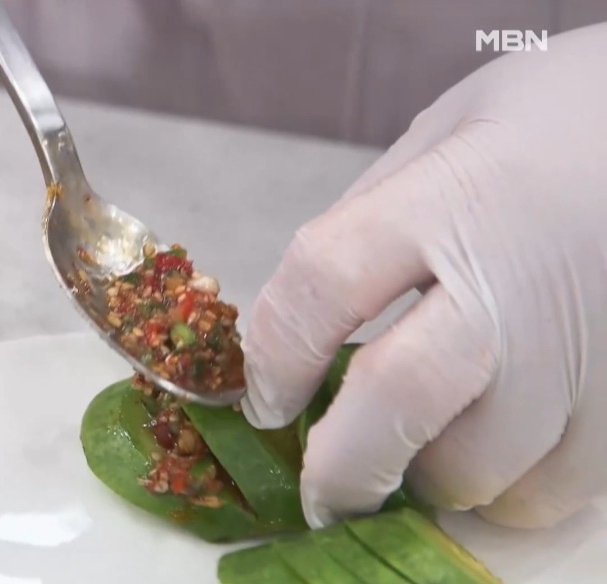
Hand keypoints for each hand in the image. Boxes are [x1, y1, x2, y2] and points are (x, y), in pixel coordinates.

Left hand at [239, 22, 606, 529]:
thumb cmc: (566, 119)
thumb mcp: (451, 131)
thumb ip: (374, 216)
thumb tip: (304, 319)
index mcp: (452, 200)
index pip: (323, 284)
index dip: (274, 355)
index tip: (264, 399)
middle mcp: (516, 284)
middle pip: (398, 401)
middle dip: (342, 466)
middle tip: (322, 490)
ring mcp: (588, 351)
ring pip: (480, 468)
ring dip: (428, 475)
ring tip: (421, 446)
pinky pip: (552, 489)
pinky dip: (507, 489)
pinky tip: (500, 448)